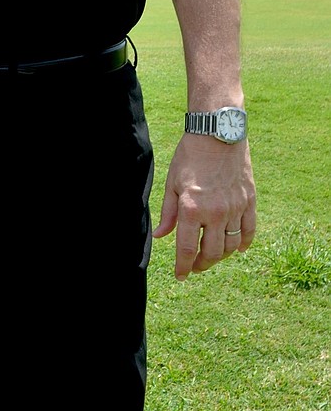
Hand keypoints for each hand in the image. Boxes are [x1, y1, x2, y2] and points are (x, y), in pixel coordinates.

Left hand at [153, 134, 255, 280]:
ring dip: (220, 256)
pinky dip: (244, 243)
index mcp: (192, 209)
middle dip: (201, 264)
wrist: (217, 134)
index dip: (182, 266)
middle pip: (211, 253)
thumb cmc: (190, 156)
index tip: (180, 276)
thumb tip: (160, 236)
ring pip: (231, 245)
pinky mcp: (249, 201)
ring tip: (211, 256)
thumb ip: (168, 213)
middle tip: (194, 267)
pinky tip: (237, 249)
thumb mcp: (172, 183)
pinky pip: (249, 230)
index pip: (186, 249)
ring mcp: (235, 208)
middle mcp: (215, 213)